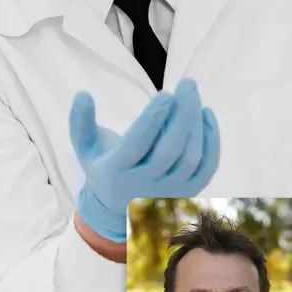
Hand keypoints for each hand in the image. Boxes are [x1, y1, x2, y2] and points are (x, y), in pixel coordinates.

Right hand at [69, 79, 219, 241]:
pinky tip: (205, 114)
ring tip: (193, 95)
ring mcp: (168, 192)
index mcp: (116, 172)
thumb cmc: (103, 165)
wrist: (118, 207)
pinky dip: (211, 140)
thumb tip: (82, 94)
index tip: (167, 94)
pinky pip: (206, 167)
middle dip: (183, 114)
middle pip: (170, 151)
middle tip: (187, 84)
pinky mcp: (187, 192)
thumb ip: (80, 121)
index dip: (153, 119)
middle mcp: (143, 186)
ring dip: (197, 124)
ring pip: (190, 159)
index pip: (138, 145)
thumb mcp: (85, 147)